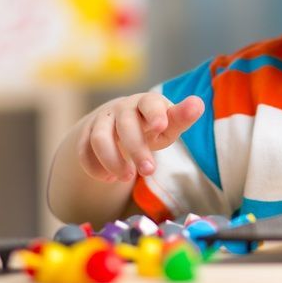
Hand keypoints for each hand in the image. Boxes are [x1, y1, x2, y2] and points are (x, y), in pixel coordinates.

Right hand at [77, 92, 204, 183]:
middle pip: (125, 125)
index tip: (161, 126)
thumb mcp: (169, 124)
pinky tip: (109, 180)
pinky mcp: (86, 136)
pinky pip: (83, 151)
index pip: (149, 103)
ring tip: (126, 177)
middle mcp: (121, 109)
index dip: (154, 113)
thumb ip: (182, 117)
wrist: (120, 123)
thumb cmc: (152, 125)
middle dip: (137, 149)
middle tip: (149, 170)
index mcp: (146, 102)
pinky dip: (94, 167)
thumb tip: (198, 104)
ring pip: (98, 138)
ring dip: (111, 160)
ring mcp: (102, 121)